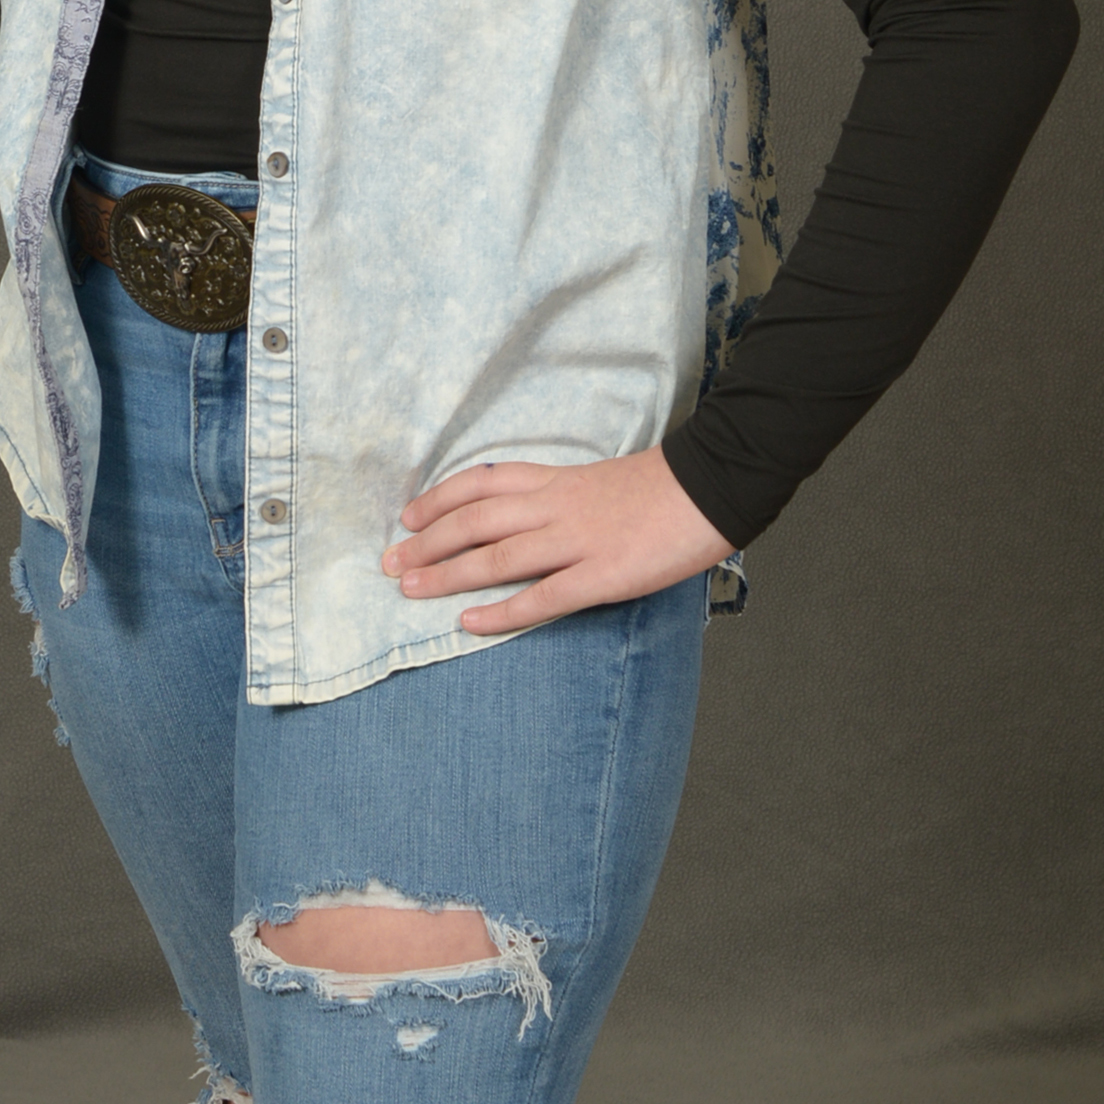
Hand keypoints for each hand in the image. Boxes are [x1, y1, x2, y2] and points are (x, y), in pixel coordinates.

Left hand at [384, 446, 732, 635]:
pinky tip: (470, 623)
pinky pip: (543, 596)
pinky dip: (502, 611)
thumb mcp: (598, 480)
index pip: (482, 483)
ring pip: (498, 557)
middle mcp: (557, 507)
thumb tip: (525, 517)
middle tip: (390, 564)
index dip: (439, 500)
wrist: (713, 486)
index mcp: (557, 480)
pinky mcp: (603, 575)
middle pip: (476, 521)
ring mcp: (578, 541)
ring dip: (448, 574)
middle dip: (427, 543)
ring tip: (410, 589)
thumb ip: (560, 496)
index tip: (408, 518)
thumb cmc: (660, 488)